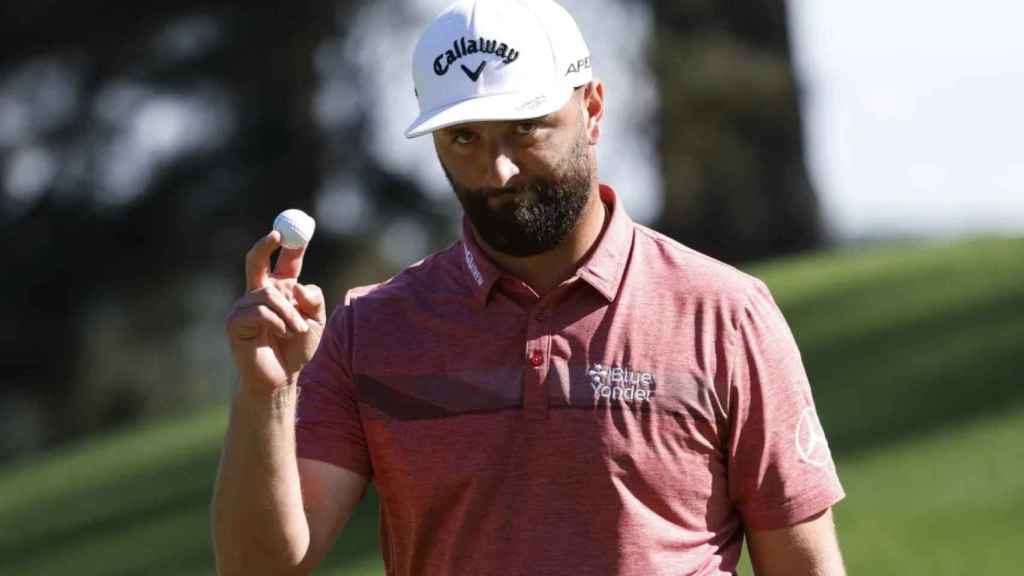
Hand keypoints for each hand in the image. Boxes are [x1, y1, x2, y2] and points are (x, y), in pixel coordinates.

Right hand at [225, 231, 325, 396]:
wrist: (281, 379)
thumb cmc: (297, 350)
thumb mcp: (316, 321)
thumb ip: (312, 299)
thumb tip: (295, 285)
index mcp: (281, 291)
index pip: (285, 262)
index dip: (291, 245)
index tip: (302, 226)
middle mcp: (259, 294)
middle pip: (256, 261)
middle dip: (265, 245)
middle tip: (277, 235)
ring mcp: (244, 306)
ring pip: (269, 293)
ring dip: (289, 313)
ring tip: (296, 331)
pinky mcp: (235, 322)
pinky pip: (259, 312)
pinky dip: (277, 323)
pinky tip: (280, 336)